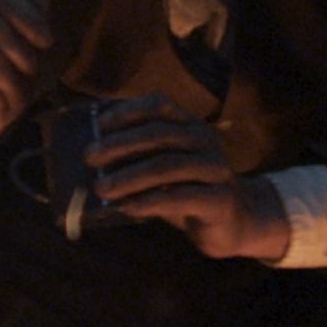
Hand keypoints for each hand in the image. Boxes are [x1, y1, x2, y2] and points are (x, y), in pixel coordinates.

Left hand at [91, 96, 289, 261]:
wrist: (237, 220)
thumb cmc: (189, 190)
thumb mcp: (164, 169)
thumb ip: (138, 158)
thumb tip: (93, 157)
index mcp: (191, 125)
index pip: (160, 106)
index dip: (128, 111)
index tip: (99, 124)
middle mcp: (205, 140)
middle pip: (159, 134)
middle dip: (120, 144)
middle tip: (89, 157)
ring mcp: (215, 169)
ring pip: (167, 166)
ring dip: (129, 176)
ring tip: (101, 188)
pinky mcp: (220, 199)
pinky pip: (180, 198)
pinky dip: (149, 201)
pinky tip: (126, 207)